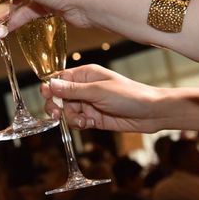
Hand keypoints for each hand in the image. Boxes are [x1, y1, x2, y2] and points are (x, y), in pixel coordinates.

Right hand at [41, 64, 164, 132]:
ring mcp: (89, 103)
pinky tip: (89, 124)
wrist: (152, 113)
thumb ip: (72, 90)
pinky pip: (77, 121)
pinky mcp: (94, 118)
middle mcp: (84, 88)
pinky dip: (79, 124)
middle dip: (57, 106)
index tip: (47, 97)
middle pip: (59, 96)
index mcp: (85, 74)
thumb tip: (50, 84)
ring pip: (67, 111)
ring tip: (83, 121)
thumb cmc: (128, 95)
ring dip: (70, 118)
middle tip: (57, 114)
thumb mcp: (98, 91)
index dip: (51, 87)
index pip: (59, 78)